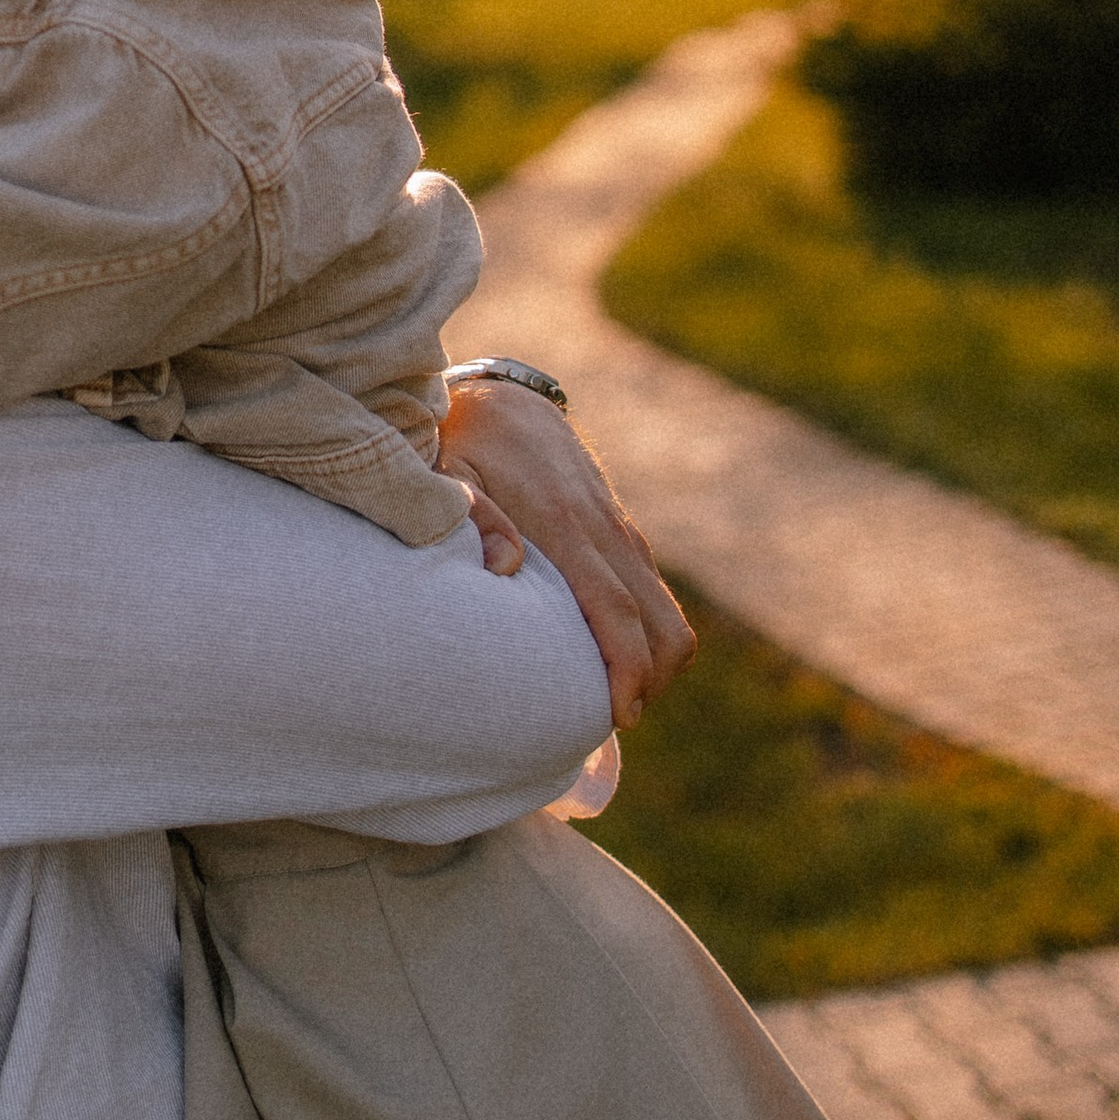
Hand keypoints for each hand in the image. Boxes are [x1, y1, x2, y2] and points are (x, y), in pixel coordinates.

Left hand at [442, 378, 693, 729]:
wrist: (502, 399)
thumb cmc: (464, 446)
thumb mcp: (450, 474)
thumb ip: (475, 517)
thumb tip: (505, 567)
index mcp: (566, 524)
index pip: (616, 609)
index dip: (628, 668)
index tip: (620, 714)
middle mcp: (605, 531)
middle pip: (662, 624)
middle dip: (652, 681)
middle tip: (611, 720)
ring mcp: (619, 531)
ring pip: (668, 613)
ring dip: (655, 662)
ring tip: (612, 698)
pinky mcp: (620, 532)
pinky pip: (654, 595)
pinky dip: (649, 636)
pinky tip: (609, 660)